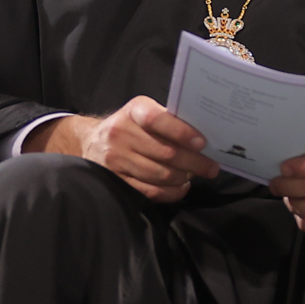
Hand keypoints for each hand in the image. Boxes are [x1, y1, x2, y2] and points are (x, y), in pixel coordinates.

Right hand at [29, 98, 219, 202]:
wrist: (93, 141)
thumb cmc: (131, 126)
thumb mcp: (145, 114)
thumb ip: (170, 121)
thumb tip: (204, 138)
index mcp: (134, 111)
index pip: (157, 119)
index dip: (181, 132)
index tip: (202, 143)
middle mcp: (120, 133)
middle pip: (165, 152)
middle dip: (194, 162)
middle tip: (211, 168)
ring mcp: (115, 158)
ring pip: (160, 174)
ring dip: (183, 177)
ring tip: (194, 175)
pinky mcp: (114, 179)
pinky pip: (149, 191)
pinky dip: (171, 192)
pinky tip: (181, 187)